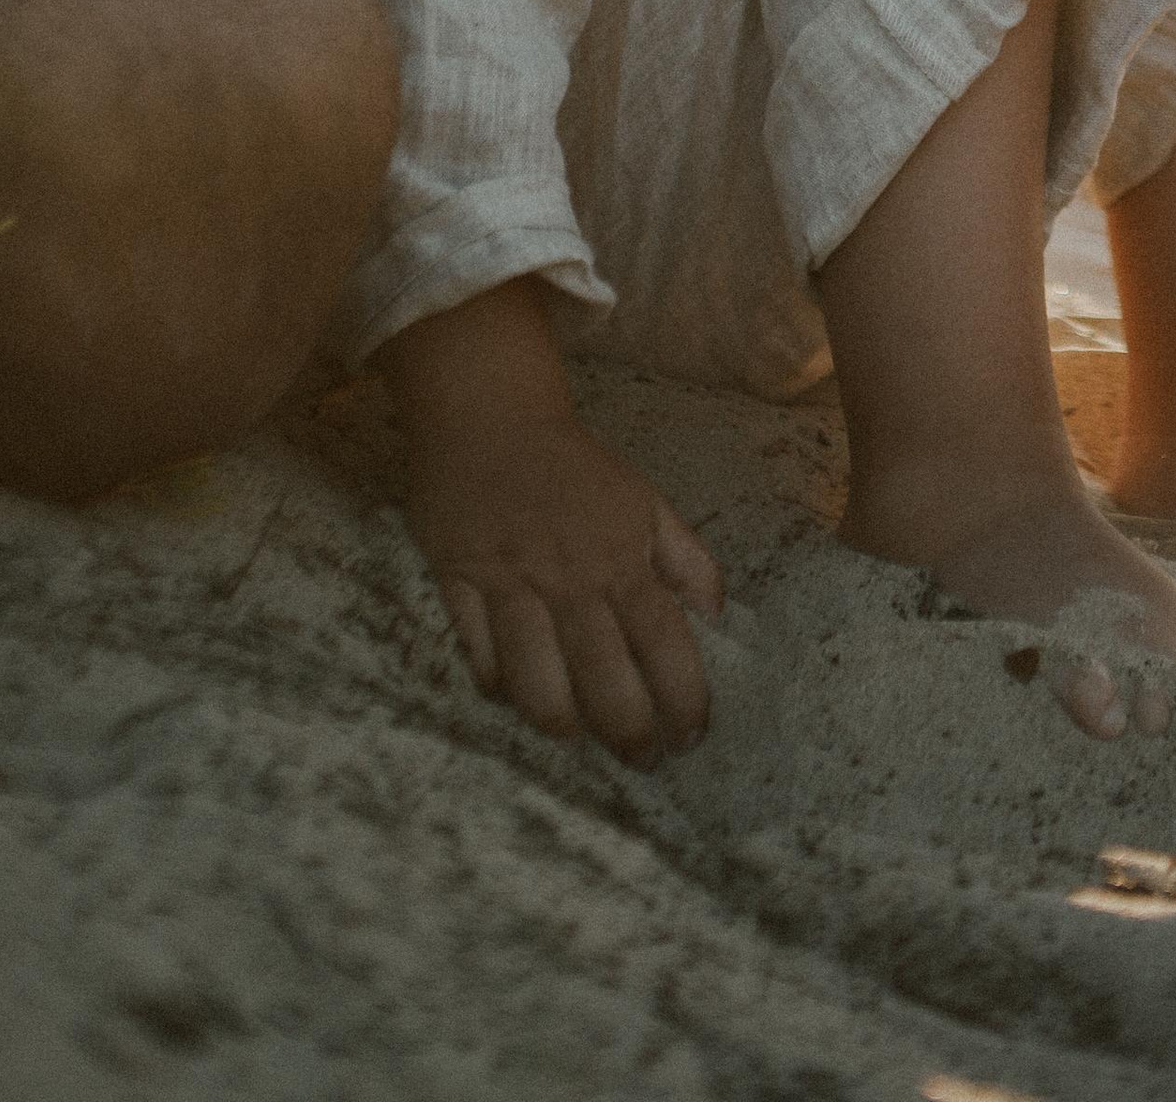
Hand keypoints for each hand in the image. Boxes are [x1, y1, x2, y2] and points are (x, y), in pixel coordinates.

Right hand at [403, 399, 723, 761]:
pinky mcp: (458, 584)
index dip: (683, 700)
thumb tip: (717, 613)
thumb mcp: (643, 499)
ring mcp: (509, 585)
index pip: (664, 645)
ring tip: (579, 740)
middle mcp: (568, 580)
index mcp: (620, 558)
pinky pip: (478, 658)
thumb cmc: (573, 466)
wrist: (490, 415)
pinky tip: (517, 698)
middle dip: (630, 735)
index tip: (692, 737)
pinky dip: (499, 688)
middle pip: (604, 682)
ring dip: (562, 726)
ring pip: (536, 684)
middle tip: (642, 760)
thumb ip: (685, 557)